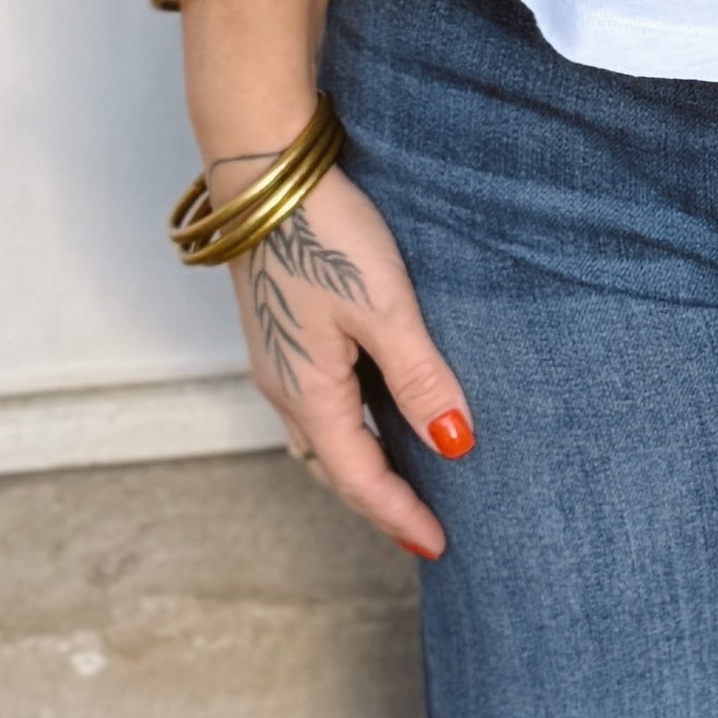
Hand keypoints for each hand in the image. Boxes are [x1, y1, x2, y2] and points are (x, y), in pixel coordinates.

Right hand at [220, 154, 473, 559]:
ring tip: (402, 484)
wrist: (261, 171)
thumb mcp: (384, 307)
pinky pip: (313, 405)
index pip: (359, 477)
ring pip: (319, 438)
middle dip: (376, 503)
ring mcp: (276, 359)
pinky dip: (346, 431)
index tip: (438, 546)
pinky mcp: (280, 332)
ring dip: (357, 468)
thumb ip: (419, 377)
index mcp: (308, 391)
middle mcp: (283, 386)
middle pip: (333, 468)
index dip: (399, 515)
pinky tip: (375, 416)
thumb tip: (456, 444)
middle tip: (422, 529)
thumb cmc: (324, 232)